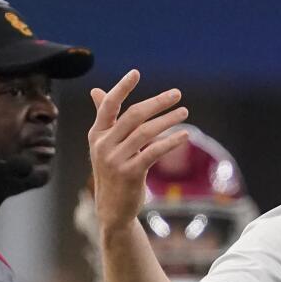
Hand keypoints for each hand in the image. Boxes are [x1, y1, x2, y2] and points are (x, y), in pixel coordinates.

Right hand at [87, 69, 189, 231]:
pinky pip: (154, 151)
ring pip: (146, 132)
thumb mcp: (105, 145)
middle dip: (157, 102)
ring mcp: (115, 159)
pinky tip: (185, 135)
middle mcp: (103, 144)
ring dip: (168, 120)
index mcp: (96, 134)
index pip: (108, 105)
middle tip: (177, 93)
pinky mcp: (130, 173)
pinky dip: (171, 141)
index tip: (136, 73)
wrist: (112, 209)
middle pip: (133, 115)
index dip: (121, 87)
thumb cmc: (112, 172)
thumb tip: (96, 91)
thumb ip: (105, 119)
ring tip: (184, 112)